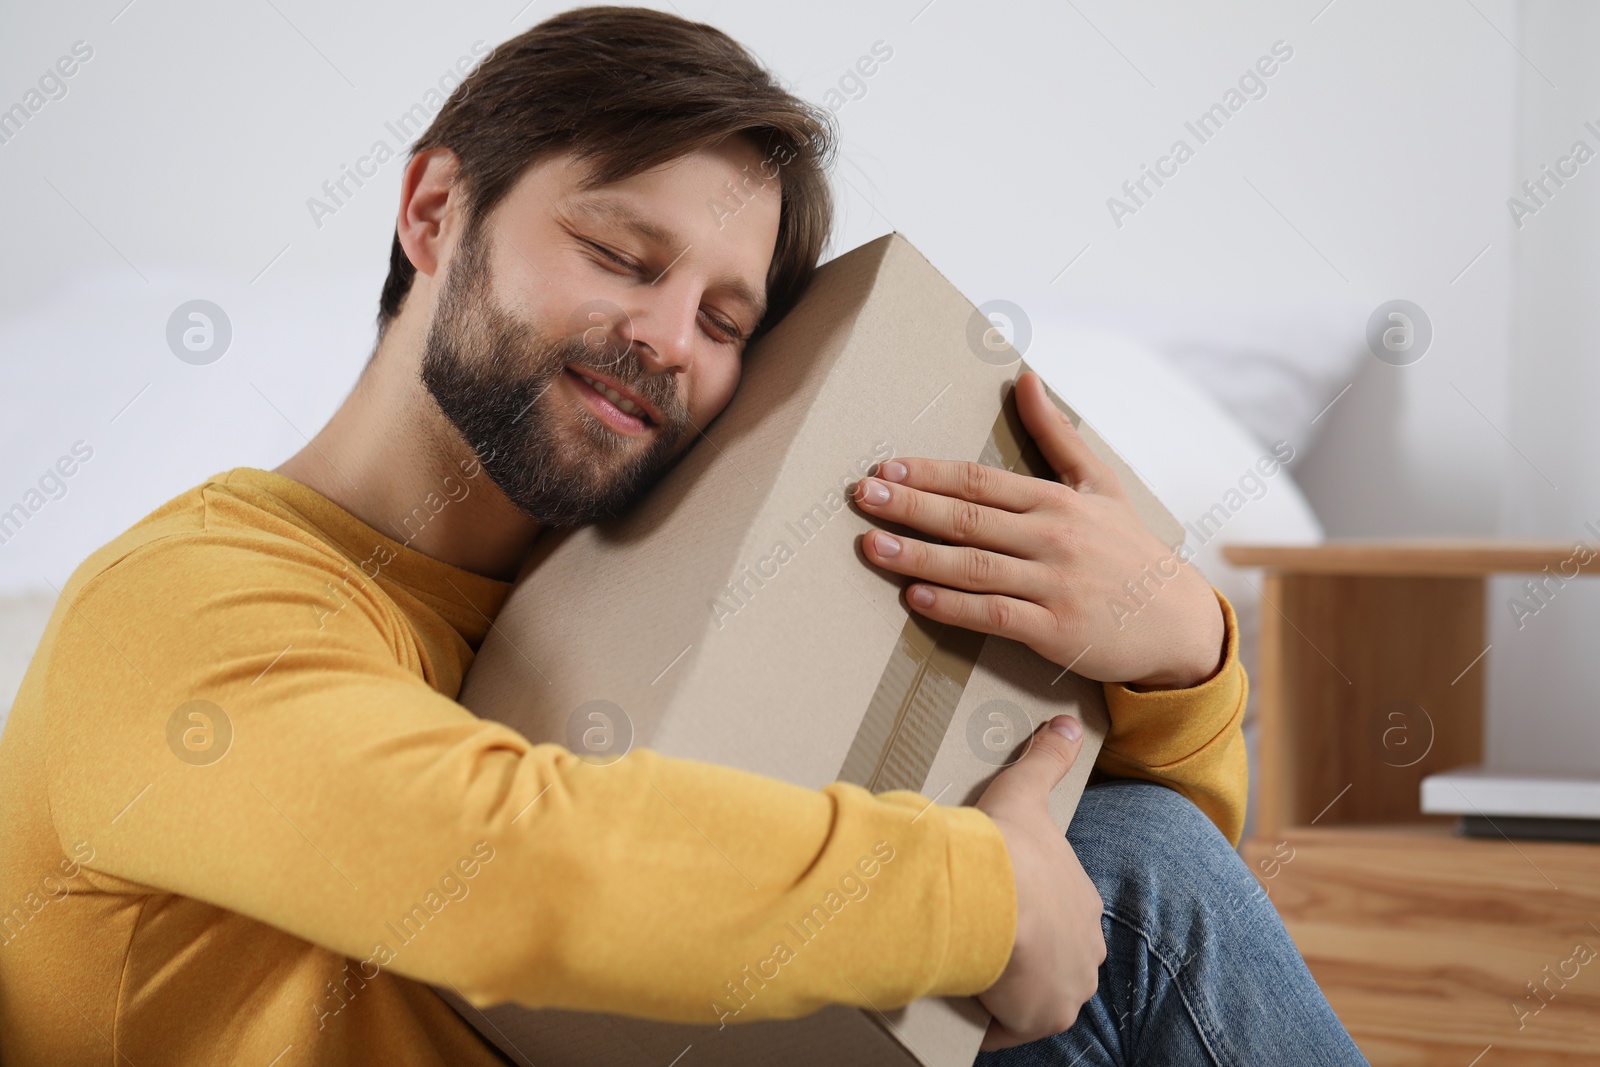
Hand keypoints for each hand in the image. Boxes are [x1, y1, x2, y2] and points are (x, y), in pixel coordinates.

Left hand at [853, 371, 1224, 689]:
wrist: (1178, 621)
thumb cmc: (1129, 549)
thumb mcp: (1101, 485)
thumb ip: (1057, 435)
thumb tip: (1025, 378)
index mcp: (1057, 501)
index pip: (980, 481)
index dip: (929, 474)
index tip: (885, 468)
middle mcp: (1053, 538)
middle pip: (969, 518)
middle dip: (911, 506)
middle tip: (864, 496)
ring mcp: (1053, 584)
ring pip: (974, 566)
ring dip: (919, 555)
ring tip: (872, 546)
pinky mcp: (1055, 629)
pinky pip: (995, 614)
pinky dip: (953, 606)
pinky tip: (917, 597)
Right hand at [975, 714, 1104, 1048]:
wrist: (995, 898)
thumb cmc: (1009, 848)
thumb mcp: (1028, 792)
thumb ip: (1046, 759)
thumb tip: (1066, 722)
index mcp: (1083, 904)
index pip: (1062, 917)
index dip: (1031, 916)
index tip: (1001, 910)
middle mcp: (1086, 951)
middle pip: (1054, 961)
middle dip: (1024, 957)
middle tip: (982, 940)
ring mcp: (1068, 988)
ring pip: (1035, 996)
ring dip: (1007, 989)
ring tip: (970, 968)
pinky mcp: (1042, 1018)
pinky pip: (1009, 1028)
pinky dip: (987, 1020)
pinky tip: (963, 996)